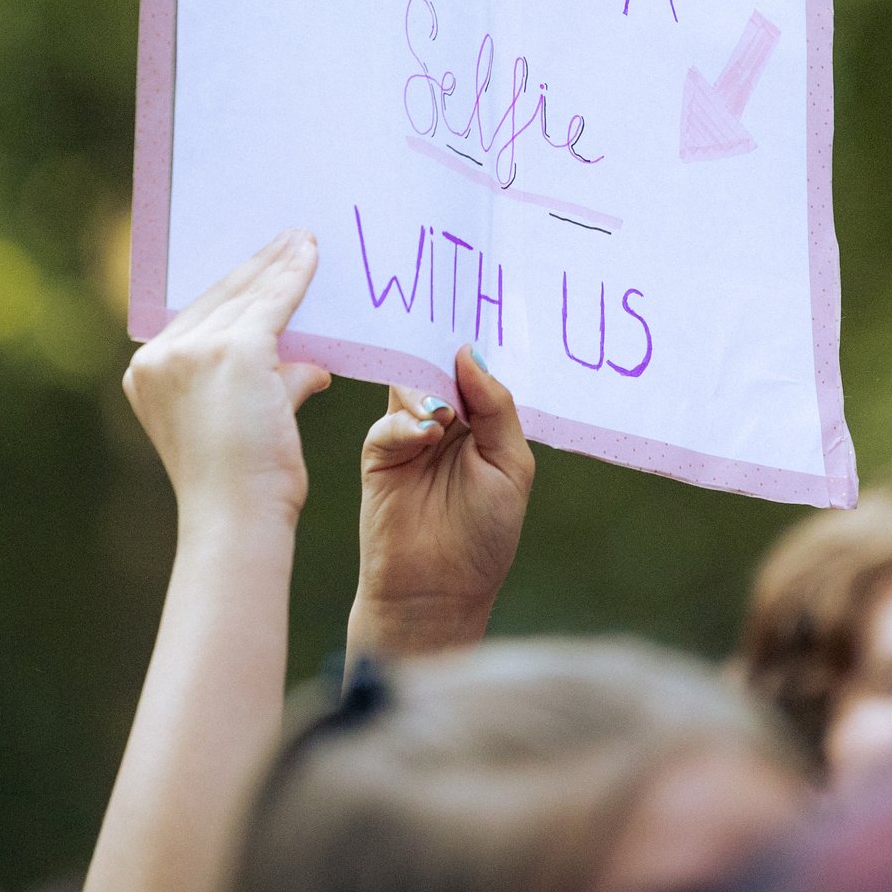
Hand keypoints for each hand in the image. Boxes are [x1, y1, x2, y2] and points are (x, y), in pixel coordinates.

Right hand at [121, 229, 330, 527]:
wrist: (237, 519)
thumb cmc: (243, 486)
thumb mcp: (244, 420)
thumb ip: (270, 382)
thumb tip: (312, 366)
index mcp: (147, 372)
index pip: (198, 315)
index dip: (234, 285)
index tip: (261, 261)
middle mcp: (159, 356)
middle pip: (220, 297)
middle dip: (259, 266)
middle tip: (289, 238)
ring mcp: (191, 351)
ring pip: (248, 296)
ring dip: (280, 265)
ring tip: (304, 242)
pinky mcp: (232, 351)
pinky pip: (272, 304)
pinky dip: (294, 279)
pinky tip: (311, 258)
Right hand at [348, 347, 533, 656]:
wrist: (438, 592)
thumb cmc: (485, 535)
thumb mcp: (511, 466)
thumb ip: (495, 407)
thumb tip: (470, 351)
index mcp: (482, 422)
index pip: (474, 369)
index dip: (474, 342)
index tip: (476, 299)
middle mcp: (446, 422)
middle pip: (437, 368)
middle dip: (441, 351)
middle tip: (444, 325)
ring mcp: (410, 436)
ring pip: (409, 386)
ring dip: (425, 388)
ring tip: (443, 409)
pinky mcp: (380, 455)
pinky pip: (387, 422)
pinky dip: (406, 422)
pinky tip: (426, 434)